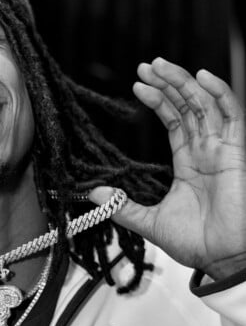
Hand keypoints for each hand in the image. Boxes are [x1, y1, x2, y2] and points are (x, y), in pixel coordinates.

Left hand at [89, 57, 245, 279]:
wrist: (222, 259)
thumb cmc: (196, 244)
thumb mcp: (150, 221)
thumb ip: (123, 206)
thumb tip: (93, 193)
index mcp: (189, 163)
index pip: (174, 121)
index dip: (158, 101)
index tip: (138, 86)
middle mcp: (206, 151)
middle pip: (188, 106)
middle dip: (168, 83)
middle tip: (147, 65)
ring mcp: (222, 150)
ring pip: (205, 104)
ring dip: (184, 82)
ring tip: (162, 65)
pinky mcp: (237, 153)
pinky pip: (232, 115)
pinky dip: (219, 93)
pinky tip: (202, 77)